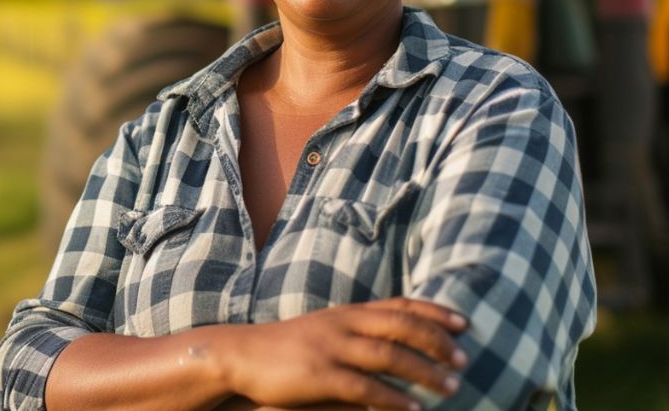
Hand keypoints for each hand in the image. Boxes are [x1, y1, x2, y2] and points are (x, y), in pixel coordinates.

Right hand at [214, 298, 467, 410]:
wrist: (240, 356)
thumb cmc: (286, 349)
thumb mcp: (324, 331)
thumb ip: (357, 334)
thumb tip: (398, 345)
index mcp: (347, 312)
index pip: (401, 304)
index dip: (436, 312)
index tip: (465, 324)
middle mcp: (343, 324)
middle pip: (402, 326)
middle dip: (438, 342)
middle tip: (464, 359)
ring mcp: (331, 348)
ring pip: (390, 356)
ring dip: (425, 372)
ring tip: (451, 387)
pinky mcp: (320, 374)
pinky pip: (366, 388)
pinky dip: (395, 400)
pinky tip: (415, 410)